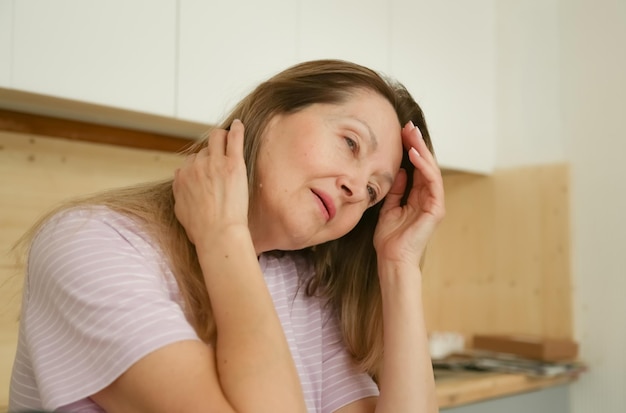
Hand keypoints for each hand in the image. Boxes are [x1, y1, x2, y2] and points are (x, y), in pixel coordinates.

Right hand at [173, 119, 249, 245]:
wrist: (218, 234)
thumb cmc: (202, 230)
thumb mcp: (180, 211)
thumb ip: (179, 192)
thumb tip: (180, 183)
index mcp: (182, 177)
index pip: (191, 162)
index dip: (201, 165)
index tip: (210, 170)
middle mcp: (196, 167)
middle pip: (204, 151)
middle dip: (212, 154)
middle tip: (222, 161)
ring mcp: (215, 163)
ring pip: (216, 138)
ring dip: (222, 138)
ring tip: (229, 139)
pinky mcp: (233, 164)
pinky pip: (233, 138)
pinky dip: (236, 129)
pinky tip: (238, 124)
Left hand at [373, 121, 444, 266]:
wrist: (392, 259)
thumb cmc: (389, 239)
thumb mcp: (388, 207)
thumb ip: (396, 190)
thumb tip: (400, 171)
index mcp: (417, 197)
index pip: (416, 167)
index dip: (409, 149)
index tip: (400, 133)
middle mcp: (427, 197)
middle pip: (424, 165)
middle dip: (417, 144)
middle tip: (408, 126)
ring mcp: (434, 202)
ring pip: (430, 169)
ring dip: (422, 150)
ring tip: (412, 134)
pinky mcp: (436, 209)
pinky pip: (432, 182)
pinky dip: (424, 166)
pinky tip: (415, 153)